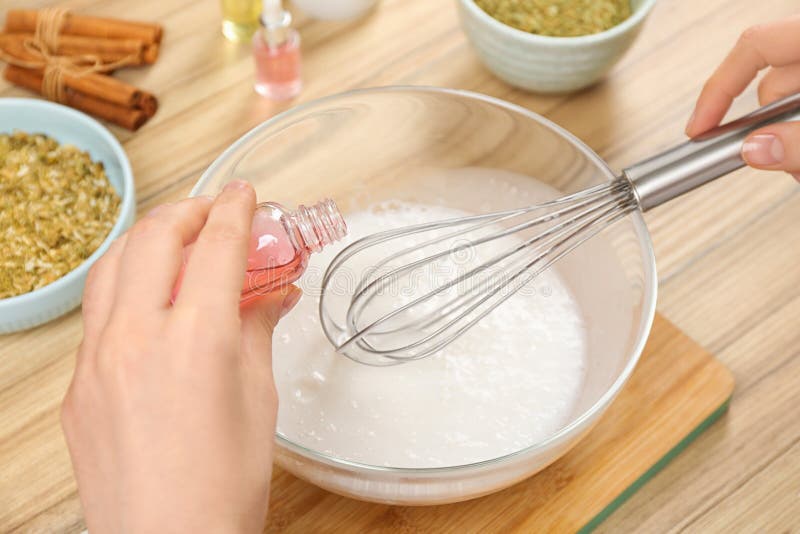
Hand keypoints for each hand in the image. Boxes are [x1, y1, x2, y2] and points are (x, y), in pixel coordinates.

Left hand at [61, 181, 300, 532]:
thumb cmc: (221, 489)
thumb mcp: (258, 401)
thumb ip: (257, 333)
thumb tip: (269, 297)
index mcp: (195, 340)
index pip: (216, 247)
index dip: (235, 211)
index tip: (244, 196)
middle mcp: (136, 339)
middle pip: (154, 238)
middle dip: (188, 211)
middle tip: (213, 212)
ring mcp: (96, 361)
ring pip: (111, 267)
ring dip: (147, 241)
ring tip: (175, 242)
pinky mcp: (77, 387)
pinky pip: (97, 315)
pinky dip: (125, 289)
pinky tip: (150, 304)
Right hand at [685, 15, 799, 181]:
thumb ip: (799, 143)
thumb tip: (754, 150)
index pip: (754, 46)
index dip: (719, 87)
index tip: (699, 127)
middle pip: (773, 82)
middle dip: (765, 128)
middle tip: (777, 164)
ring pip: (791, 102)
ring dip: (788, 138)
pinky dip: (798, 135)